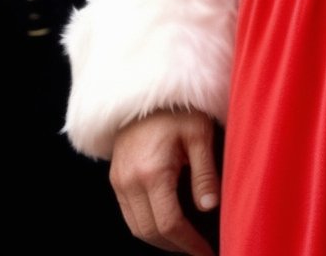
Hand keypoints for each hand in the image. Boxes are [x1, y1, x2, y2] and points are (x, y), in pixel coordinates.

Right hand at [110, 108, 218, 255]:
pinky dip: (147, 225)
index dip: (189, 243)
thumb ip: (205, 172)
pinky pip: (129, 213)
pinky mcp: (115, 177)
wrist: (143, 85)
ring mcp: (118, 180)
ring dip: (160, 239)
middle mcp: (129, 181)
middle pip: (149, 232)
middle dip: (175, 246)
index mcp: (151, 172)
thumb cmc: (177, 106)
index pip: (169, 224)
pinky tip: (167, 222)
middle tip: (199, 249)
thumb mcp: (199, 133)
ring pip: (136, 227)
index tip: (207, 252)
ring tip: (185, 240)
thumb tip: (210, 207)